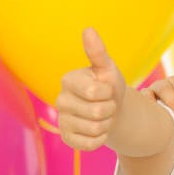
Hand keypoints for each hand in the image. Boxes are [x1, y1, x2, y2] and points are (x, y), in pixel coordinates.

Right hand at [56, 28, 125, 150]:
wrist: (112, 108)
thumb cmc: (108, 85)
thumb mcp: (108, 69)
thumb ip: (98, 52)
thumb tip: (88, 30)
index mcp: (68, 80)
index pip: (94, 92)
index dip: (108, 93)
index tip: (106, 89)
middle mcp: (60, 100)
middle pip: (96, 113)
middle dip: (110, 109)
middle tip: (107, 104)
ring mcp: (62, 120)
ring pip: (95, 129)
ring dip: (107, 124)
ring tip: (103, 116)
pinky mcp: (67, 138)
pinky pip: (90, 144)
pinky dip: (101, 138)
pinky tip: (98, 129)